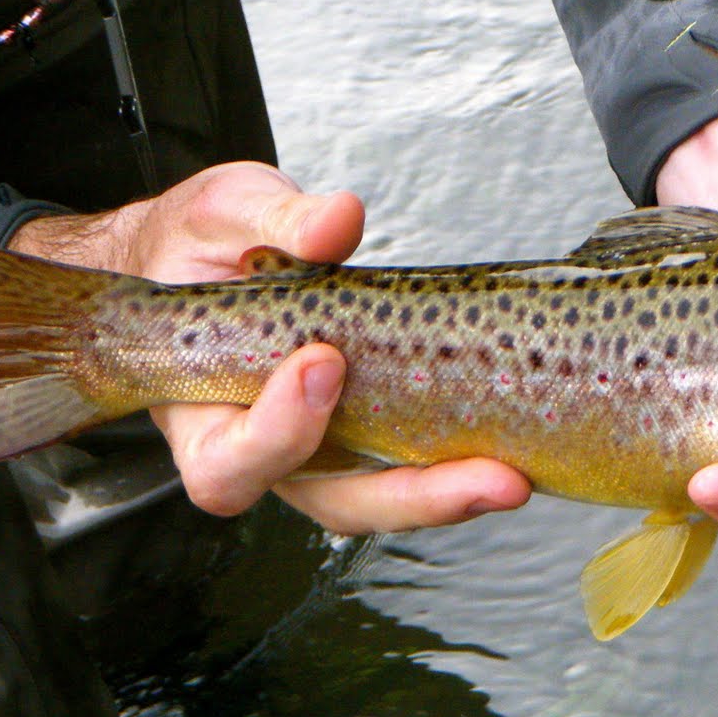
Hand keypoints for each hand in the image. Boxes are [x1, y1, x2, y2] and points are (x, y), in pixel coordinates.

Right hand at [9, 161, 529, 533]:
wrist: (204, 257)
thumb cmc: (203, 248)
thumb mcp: (224, 213)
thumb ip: (275, 218)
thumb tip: (337, 221)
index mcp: (202, 410)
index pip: (229, 461)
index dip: (277, 431)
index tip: (321, 361)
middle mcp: (263, 445)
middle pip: (330, 503)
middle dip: (413, 496)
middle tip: (488, 474)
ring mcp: (322, 446)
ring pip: (381, 497)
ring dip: (451, 493)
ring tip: (515, 476)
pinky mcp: (371, 428)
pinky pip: (413, 462)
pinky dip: (461, 460)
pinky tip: (514, 445)